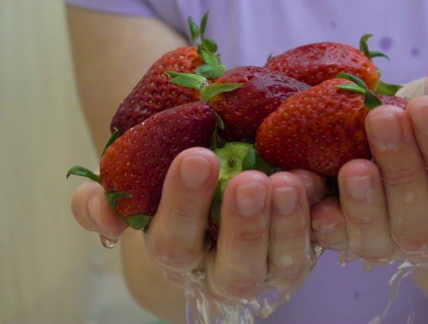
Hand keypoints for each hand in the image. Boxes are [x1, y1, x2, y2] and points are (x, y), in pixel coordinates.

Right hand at [70, 146, 325, 302]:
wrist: (213, 200)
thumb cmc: (172, 192)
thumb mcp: (137, 189)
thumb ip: (105, 200)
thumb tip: (98, 210)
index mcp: (177, 253)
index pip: (174, 242)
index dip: (183, 206)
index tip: (195, 157)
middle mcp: (224, 270)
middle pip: (236, 268)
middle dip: (242, 226)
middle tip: (249, 181)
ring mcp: (270, 264)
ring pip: (283, 263)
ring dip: (289, 225)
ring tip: (292, 181)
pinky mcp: (305, 249)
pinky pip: (323, 245)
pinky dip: (328, 222)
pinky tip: (329, 191)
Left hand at [311, 72, 427, 265]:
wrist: (422, 141)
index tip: (427, 106)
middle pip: (419, 218)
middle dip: (401, 167)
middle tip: (383, 118)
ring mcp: (389, 242)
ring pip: (378, 237)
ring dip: (364, 202)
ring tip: (353, 163)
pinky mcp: (350, 238)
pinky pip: (335, 240)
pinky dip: (325, 222)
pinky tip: (315, 194)